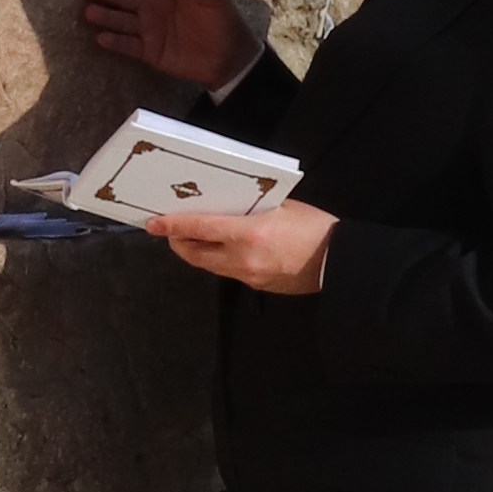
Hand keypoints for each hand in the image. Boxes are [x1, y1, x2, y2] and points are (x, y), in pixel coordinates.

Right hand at [80, 0, 258, 88]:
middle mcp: (152, 7)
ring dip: (105, 16)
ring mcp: (148, 29)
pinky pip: (128, 45)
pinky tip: (101, 38)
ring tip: (89, 13)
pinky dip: (114, 42)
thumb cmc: (223, 21)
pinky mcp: (148, 51)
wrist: (229, 58)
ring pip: (121, 20)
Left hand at [146, 201, 337, 293]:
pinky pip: (227, 271)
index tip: (153, 223)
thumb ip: (251, 208)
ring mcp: (247, 275)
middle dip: (178, 242)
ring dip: (196, 252)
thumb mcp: (282, 207)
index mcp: (247, 233)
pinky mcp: (256, 286)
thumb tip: (229, 205)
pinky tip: (221, 249)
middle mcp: (241, 258)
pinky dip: (218, 259)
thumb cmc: (315, 228)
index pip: (198, 228)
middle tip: (170, 230)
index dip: (171, 226)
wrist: (340, 264)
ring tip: (191, 238)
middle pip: (194, 254)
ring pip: (209, 265)